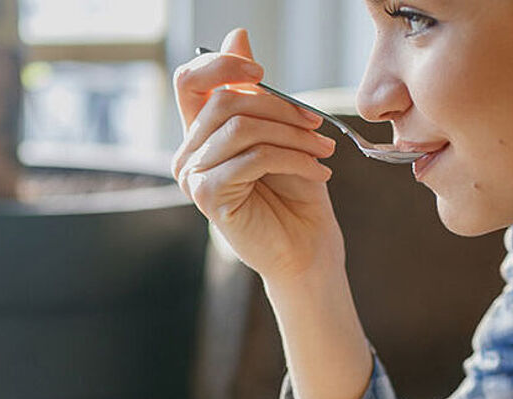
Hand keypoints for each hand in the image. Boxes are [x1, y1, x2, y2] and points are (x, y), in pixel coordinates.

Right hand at [171, 28, 342, 281]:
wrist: (307, 249)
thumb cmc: (295, 192)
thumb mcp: (281, 132)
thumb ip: (256, 91)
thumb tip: (238, 35)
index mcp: (201, 132)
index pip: (190, 80)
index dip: (222, 66)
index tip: (261, 74)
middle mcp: (188, 152)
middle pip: (226, 102)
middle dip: (280, 108)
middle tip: (318, 124)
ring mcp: (193, 176)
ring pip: (242, 127)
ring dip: (293, 134)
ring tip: (323, 151)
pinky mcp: (208, 196)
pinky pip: (253, 157)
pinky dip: (293, 158)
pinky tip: (319, 172)